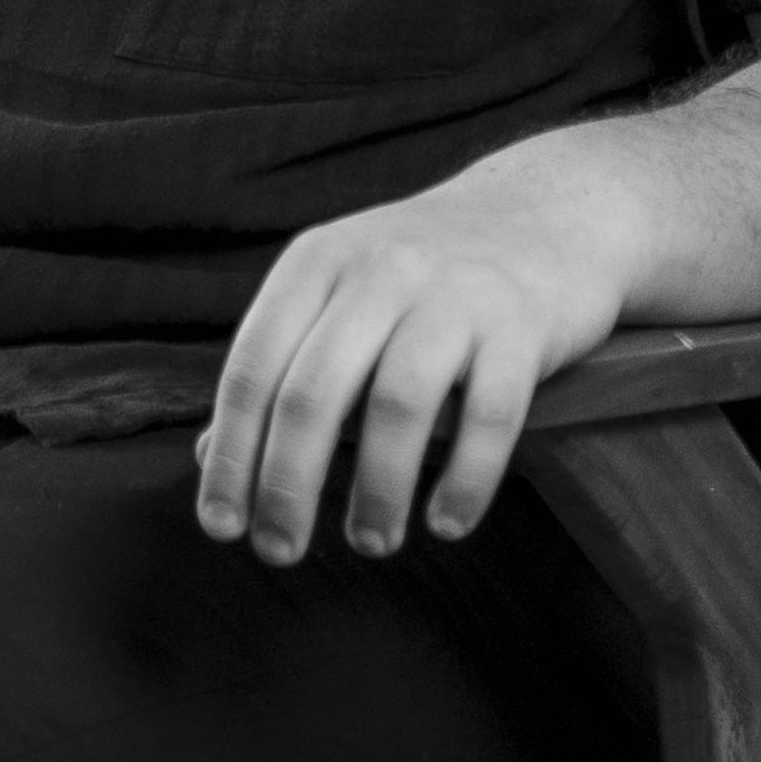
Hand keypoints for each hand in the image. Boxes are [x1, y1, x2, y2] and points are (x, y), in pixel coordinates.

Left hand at [194, 137, 647, 569]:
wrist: (552, 209)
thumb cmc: (428, 273)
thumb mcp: (342, 293)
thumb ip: (282, 369)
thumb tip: (208, 459)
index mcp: (318, 261)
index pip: (252, 369)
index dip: (231, 455)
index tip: (222, 526)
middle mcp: (378, 269)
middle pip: (312, 394)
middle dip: (288, 488)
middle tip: (281, 552)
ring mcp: (454, 293)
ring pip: (396, 406)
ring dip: (377, 491)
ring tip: (371, 541)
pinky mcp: (522, 324)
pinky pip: (489, 416)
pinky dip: (464, 480)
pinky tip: (447, 522)